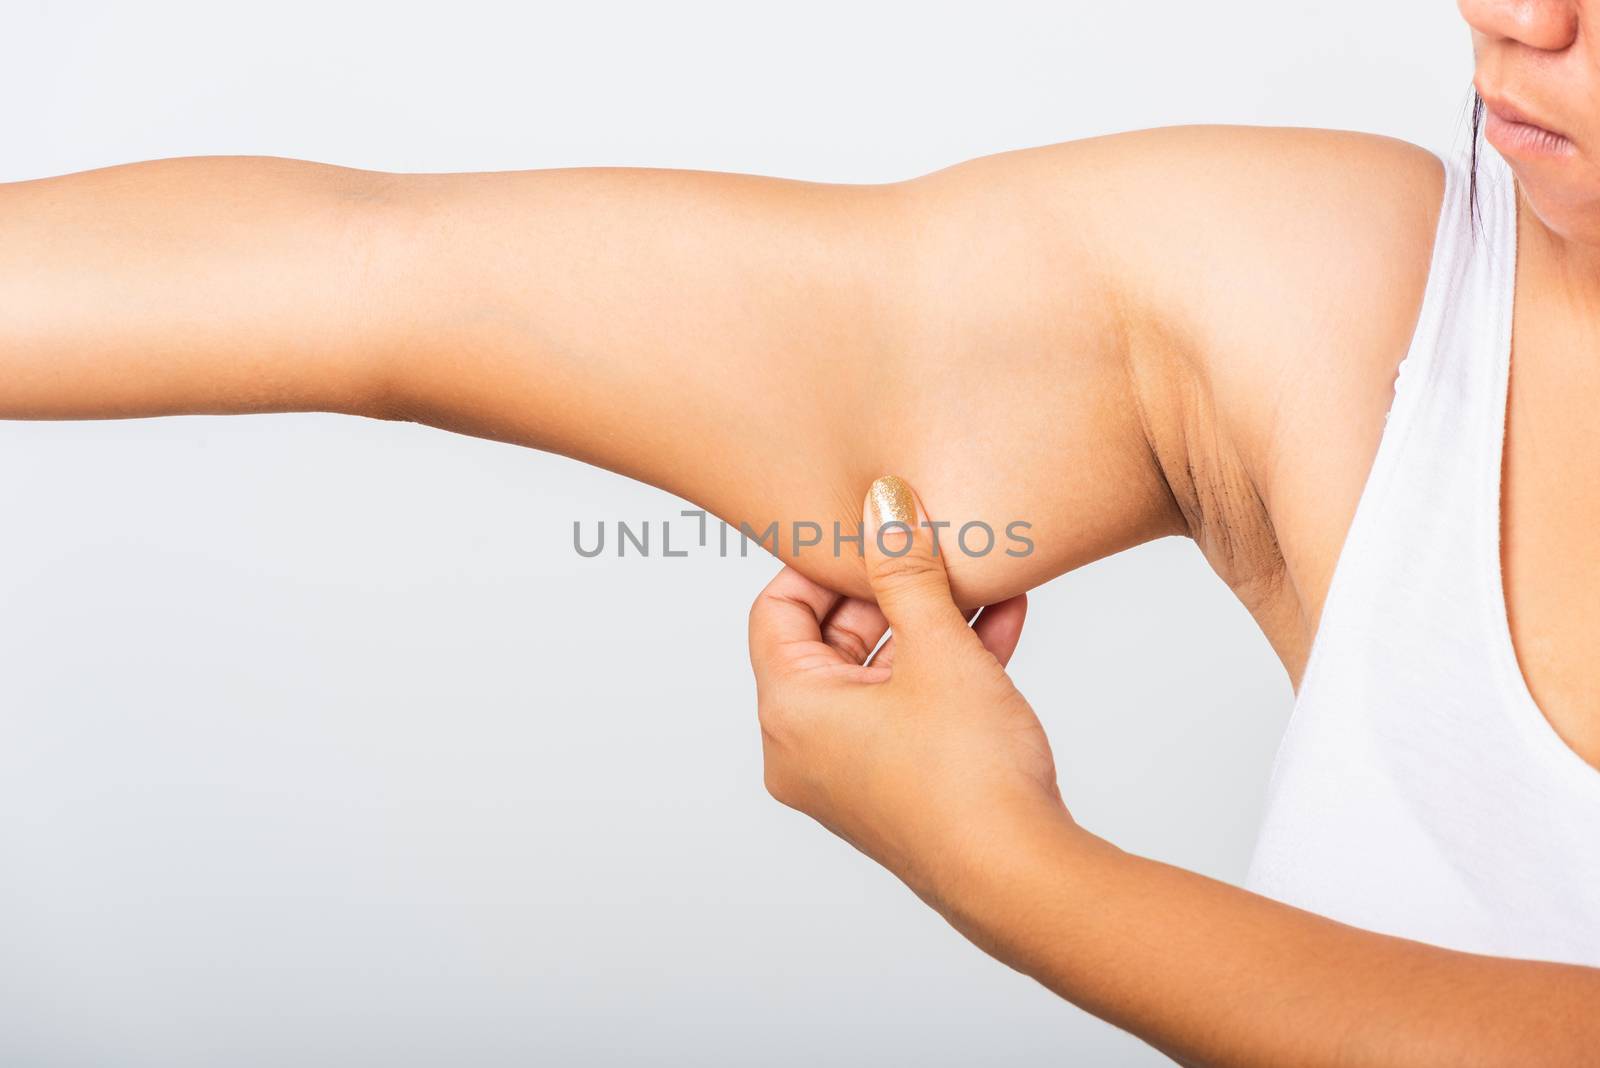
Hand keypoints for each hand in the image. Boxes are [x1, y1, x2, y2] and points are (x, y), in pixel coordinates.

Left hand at [748, 475, 1068, 902]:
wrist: (1021, 878)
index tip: (868, 528)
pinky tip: (1003, 622)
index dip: (822, 563)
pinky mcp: (898, 788)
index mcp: (790, 711)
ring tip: (981, 576)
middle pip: (831, 640)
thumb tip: (883, 503)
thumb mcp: (938, 649)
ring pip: (882, 673)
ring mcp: (851, 773)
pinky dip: (946, 667)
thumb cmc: (966, 775)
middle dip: (892, 590)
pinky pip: (910, 708)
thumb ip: (907, 571)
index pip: (776, 610)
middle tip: (935, 546)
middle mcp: (805, 748)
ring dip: (932, 623)